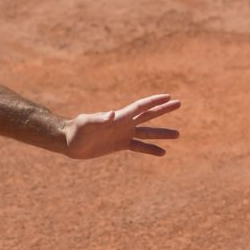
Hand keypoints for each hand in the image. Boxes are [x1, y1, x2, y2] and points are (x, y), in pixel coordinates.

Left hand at [62, 94, 180, 158]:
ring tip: (178, 134)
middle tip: (180, 103)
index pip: (141, 107)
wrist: (70, 141)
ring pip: (147, 133)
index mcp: (119, 116)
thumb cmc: (77, 129)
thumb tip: (112, 114)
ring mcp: (123, 134)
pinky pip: (139, 147)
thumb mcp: (87, 123)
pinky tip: (163, 152)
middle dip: (163, 110)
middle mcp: (124, 123)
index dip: (154, 101)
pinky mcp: (120, 144)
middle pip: (148, 115)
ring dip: (162, 134)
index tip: (169, 97)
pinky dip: (150, 149)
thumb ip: (100, 119)